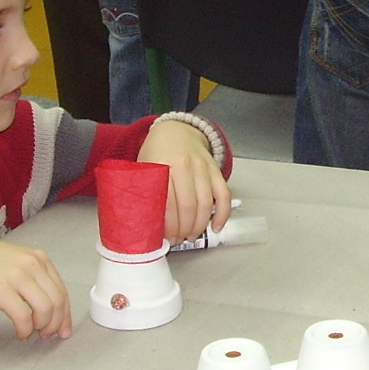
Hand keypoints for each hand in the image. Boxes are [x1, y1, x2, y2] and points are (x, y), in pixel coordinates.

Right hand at [0, 238, 71, 340]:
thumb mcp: (17, 262)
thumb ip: (34, 278)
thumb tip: (50, 306)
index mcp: (39, 259)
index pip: (62, 291)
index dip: (64, 314)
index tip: (63, 328)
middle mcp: (32, 265)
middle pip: (57, 301)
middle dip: (55, 324)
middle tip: (46, 334)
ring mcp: (17, 276)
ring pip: (45, 310)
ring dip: (42, 327)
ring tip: (32, 332)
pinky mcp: (1, 290)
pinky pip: (23, 316)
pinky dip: (25, 329)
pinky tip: (20, 332)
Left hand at [138, 121, 230, 241]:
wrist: (175, 130)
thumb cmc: (156, 153)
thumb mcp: (144, 168)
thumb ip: (145, 191)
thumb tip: (146, 224)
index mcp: (162, 166)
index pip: (168, 204)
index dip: (168, 226)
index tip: (166, 237)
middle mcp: (185, 165)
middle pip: (188, 207)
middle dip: (184, 229)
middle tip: (178, 239)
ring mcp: (203, 167)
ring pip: (206, 204)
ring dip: (200, 225)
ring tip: (191, 235)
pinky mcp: (215, 169)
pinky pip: (224, 195)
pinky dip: (223, 214)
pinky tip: (216, 227)